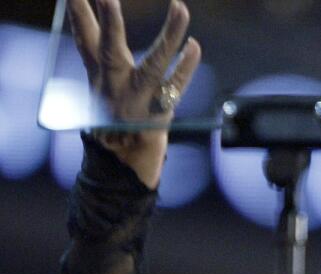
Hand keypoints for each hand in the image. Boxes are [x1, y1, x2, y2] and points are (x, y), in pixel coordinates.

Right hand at [68, 0, 201, 187]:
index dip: (79, 13)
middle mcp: (115, 84)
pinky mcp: (161, 111)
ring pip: (155, 64)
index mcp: (98, 75)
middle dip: (110, 23)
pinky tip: (194, 45)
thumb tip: (85, 19)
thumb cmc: (112, 120)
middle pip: (110, 49)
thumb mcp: (97, 86)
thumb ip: (96, 54)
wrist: (122, 163)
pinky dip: (186, 65)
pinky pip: (177, 86)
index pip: (85, 38)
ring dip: (169, 35)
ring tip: (180, 7)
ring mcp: (139, 98)